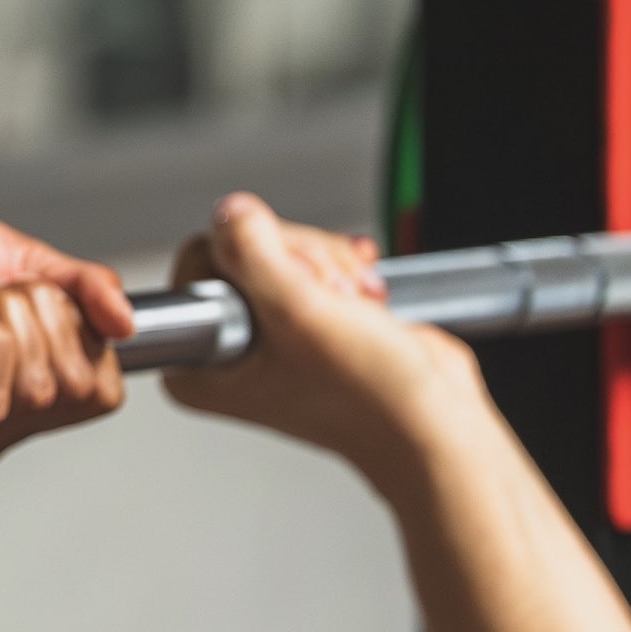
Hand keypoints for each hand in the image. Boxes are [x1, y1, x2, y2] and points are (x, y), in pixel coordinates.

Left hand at [0, 279, 125, 474]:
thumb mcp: (20, 256)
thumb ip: (81, 288)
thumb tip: (127, 325)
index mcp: (17, 399)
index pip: (97, 394)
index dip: (79, 332)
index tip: (33, 293)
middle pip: (62, 393)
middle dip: (37, 315)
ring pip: (25, 398)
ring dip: (4, 323)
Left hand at [162, 192, 483, 481]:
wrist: (432, 419)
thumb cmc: (369, 395)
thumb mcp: (297, 310)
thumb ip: (251, 253)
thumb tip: (232, 212)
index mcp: (198, 365)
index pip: (200, 257)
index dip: (256, 259)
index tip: (294, 293)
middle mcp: (227, 349)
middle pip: (246, 249)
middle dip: (303, 262)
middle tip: (333, 301)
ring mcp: (267, 335)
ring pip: (284, 251)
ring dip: (331, 267)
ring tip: (355, 306)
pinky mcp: (305, 321)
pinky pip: (311, 263)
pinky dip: (344, 270)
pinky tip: (364, 295)